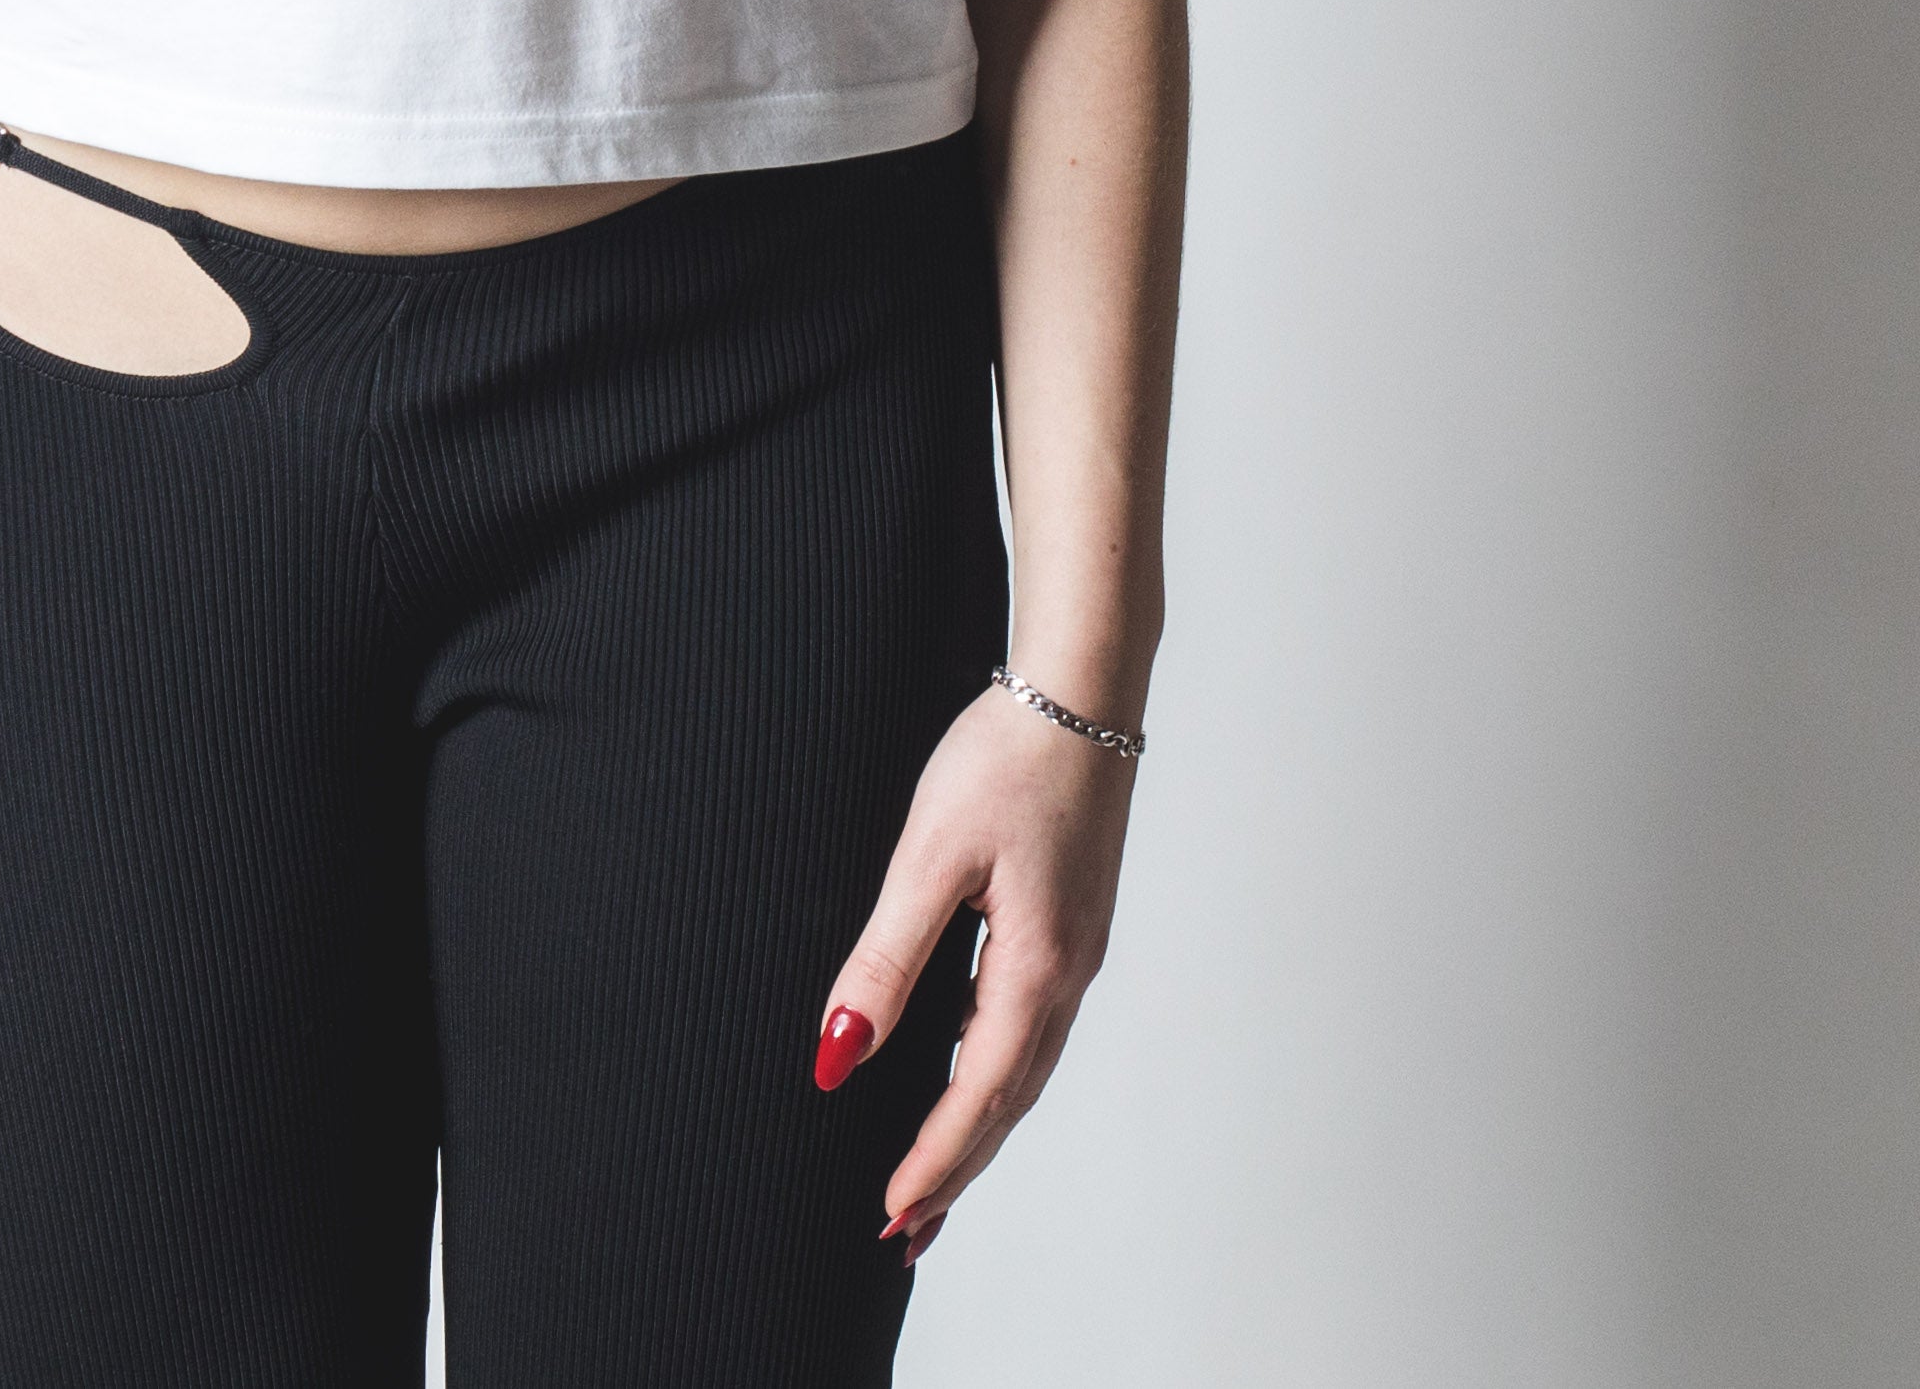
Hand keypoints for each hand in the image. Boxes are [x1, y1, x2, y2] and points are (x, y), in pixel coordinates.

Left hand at [813, 677, 1138, 1251]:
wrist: (1080, 690)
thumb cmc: (1006, 759)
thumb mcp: (930, 857)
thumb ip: (885, 961)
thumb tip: (838, 1056)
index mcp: (1035, 968)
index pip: (978, 1094)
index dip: (935, 1160)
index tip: (892, 1214)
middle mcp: (1067, 973)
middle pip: (1010, 1098)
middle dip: (958, 1167)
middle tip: (907, 1229)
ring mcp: (1076, 949)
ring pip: (1023, 1065)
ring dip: (978, 1125)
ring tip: (932, 1175)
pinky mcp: (1070, 922)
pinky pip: (1030, 1023)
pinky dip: (995, 1068)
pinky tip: (965, 1068)